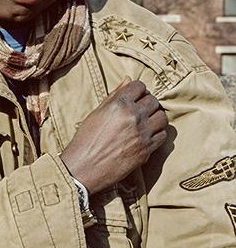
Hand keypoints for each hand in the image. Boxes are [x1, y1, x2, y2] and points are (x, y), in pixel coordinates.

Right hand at [60, 77, 166, 193]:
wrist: (84, 167)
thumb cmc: (86, 139)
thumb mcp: (97, 113)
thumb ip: (114, 95)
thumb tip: (127, 80)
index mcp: (119, 104)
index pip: (140, 86)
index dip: (137, 90)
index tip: (134, 96)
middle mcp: (134, 117)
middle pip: (153, 101)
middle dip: (147, 103)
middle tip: (139, 110)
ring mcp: (142, 134)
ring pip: (162, 117)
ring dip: (155, 117)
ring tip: (145, 122)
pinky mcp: (147, 150)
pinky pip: (162, 136)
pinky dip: (157, 133)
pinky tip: (146, 135)